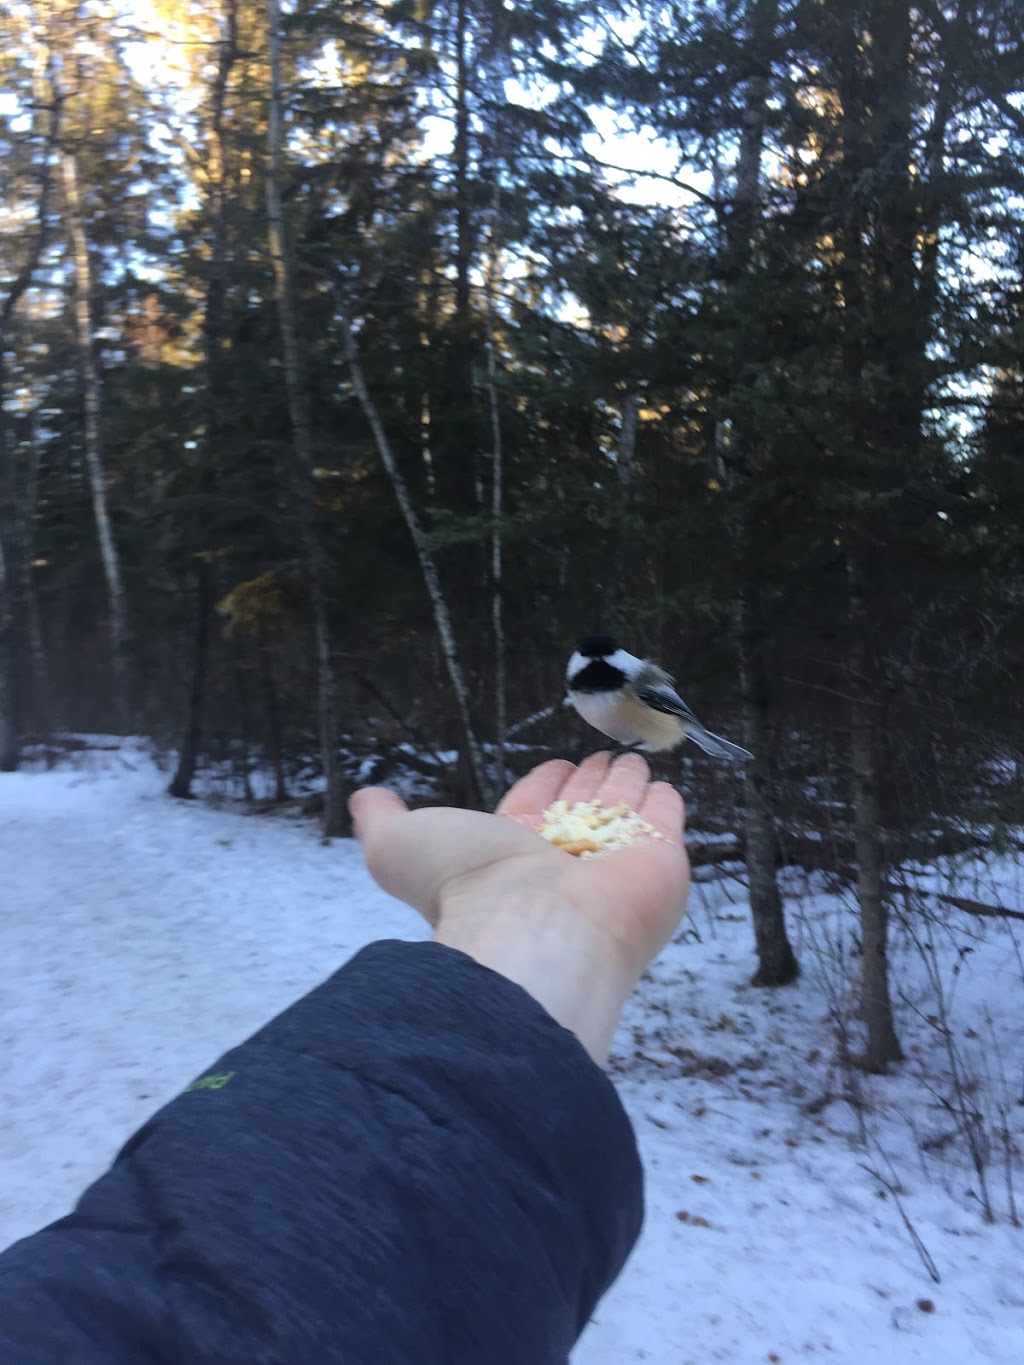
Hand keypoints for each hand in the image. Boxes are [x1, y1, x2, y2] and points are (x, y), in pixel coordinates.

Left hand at [349, 753, 689, 1059]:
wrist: (534, 927)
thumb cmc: (467, 886)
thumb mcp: (398, 845)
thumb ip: (381, 820)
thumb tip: (365, 798)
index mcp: (510, 856)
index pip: (534, 810)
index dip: (544, 786)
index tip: (555, 765)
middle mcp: (562, 862)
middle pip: (582, 809)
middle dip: (589, 781)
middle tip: (601, 756)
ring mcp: (614, 864)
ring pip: (624, 810)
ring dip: (626, 783)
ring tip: (631, 760)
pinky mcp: (660, 863)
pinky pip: (665, 821)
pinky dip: (663, 802)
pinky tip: (660, 785)